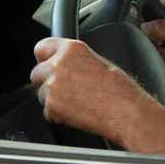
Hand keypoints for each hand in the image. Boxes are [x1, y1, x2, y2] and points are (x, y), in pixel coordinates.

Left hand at [30, 38, 149, 144]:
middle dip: (48, 81)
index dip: (45, 58)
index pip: (41, 48)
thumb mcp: (100, 62)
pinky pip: (48, 112)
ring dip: (54, 99)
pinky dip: (59, 115)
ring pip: (42, 94)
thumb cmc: (121, 90)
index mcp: (72, 49)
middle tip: (69, 89)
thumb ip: (76, 60)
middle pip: (37, 73)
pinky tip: (79, 112)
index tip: (49, 64)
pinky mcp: (52, 107)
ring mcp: (53, 86)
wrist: (127, 112)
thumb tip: (65, 65)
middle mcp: (59, 64)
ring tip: (79, 102)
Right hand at [141, 0, 164, 74]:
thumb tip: (145, 27)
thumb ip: (163, 27)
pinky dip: (163, 57)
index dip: (145, 14)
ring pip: (155, 39)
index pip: (153, 2)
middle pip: (151, 24)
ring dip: (159, 50)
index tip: (143, 28)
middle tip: (160, 45)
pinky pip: (161, 49)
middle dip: (154, 38)